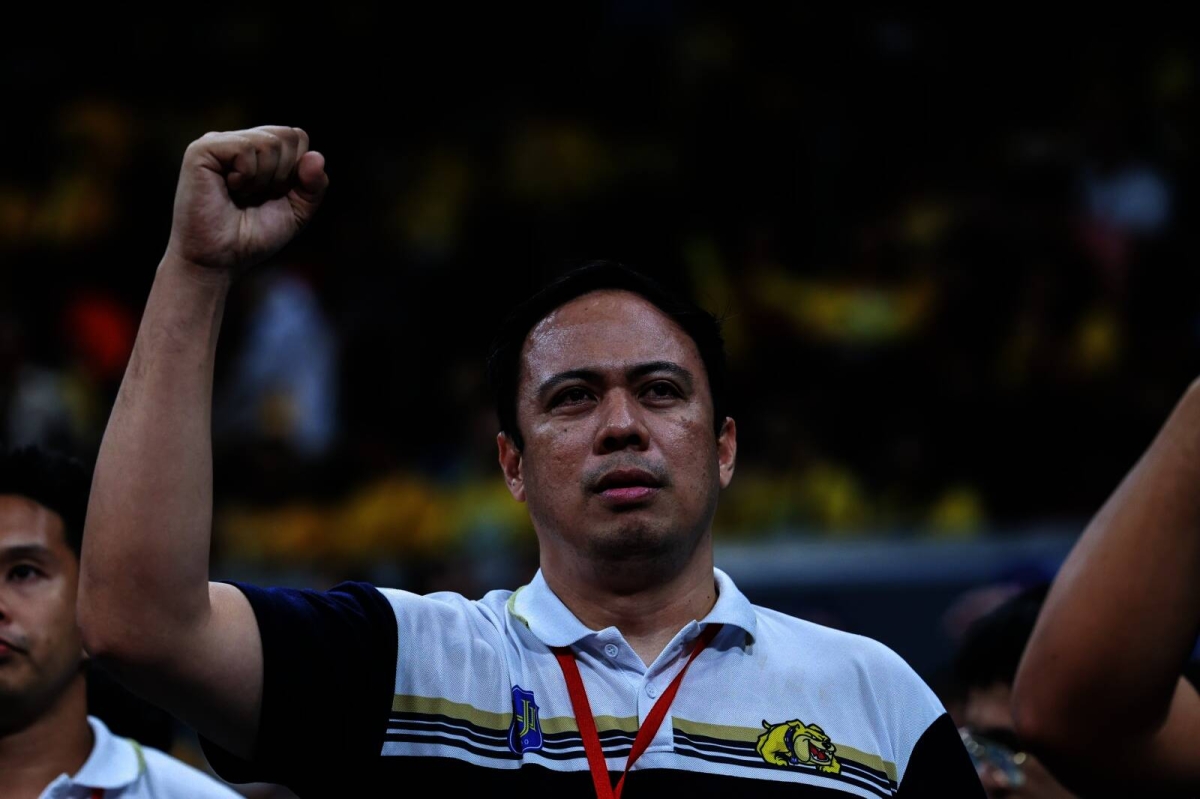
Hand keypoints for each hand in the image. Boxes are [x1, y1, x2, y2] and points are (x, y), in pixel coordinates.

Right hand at [165, 126, 328, 273]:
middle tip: (257, 196)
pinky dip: (247, 176)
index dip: (298, 170)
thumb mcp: (297, 211)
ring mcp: (219, 142)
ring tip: (242, 194)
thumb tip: (316, 156)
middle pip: (288, 135)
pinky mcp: (202, 150)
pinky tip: (229, 188)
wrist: (219, 260)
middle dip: (284, 174)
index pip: (296, 137)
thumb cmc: (253, 237)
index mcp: (259, 151)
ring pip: (269, 142)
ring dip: (264, 179)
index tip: (276, 194)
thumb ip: (314, 185)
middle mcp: (238, 141)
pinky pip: (245, 149)